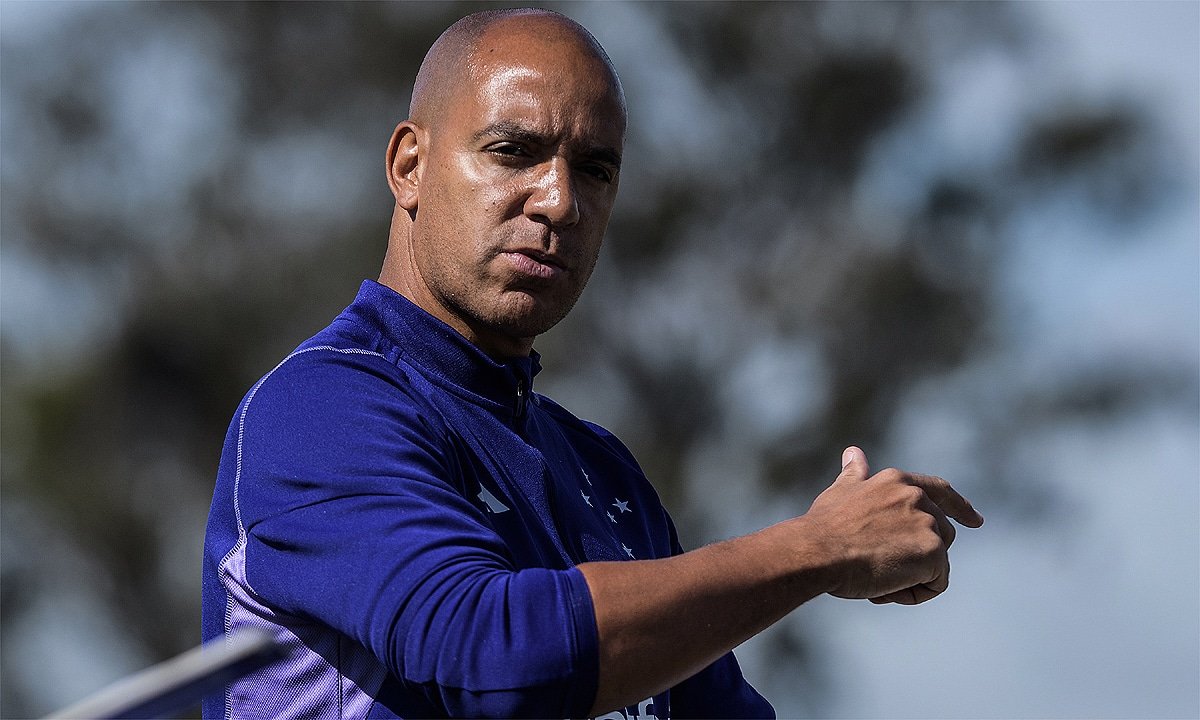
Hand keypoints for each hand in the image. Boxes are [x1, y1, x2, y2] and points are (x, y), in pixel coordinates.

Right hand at [803, 446, 983, 604]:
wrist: (817, 551)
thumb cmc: (823, 527)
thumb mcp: (840, 492)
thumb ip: (855, 474)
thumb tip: (852, 452)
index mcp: (898, 481)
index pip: (941, 491)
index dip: (960, 507)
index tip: (976, 521)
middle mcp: (918, 498)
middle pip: (942, 536)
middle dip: (918, 557)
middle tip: (877, 568)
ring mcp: (929, 524)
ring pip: (937, 563)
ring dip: (912, 577)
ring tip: (876, 578)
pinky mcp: (934, 553)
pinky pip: (935, 584)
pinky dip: (913, 594)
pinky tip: (885, 589)